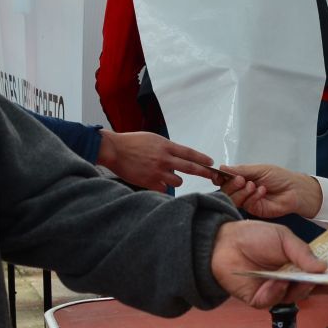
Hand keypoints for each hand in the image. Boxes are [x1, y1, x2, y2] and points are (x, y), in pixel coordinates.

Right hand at [97, 131, 213, 191]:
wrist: (114, 150)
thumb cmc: (132, 142)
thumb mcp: (153, 139)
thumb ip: (166, 148)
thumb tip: (178, 156)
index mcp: (165, 146)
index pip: (189, 153)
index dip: (202, 158)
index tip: (211, 162)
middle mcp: (164, 159)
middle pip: (190, 167)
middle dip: (204, 172)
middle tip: (212, 175)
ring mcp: (157, 172)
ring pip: (178, 181)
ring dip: (176, 180)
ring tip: (166, 175)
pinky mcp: (149, 182)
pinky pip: (163, 188)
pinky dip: (161, 186)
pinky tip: (154, 181)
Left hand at [209, 220, 327, 307]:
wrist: (223, 241)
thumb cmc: (254, 236)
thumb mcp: (284, 238)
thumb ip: (303, 252)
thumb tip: (324, 267)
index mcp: (298, 265)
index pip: (321, 275)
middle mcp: (289, 280)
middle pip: (311, 290)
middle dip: (320, 286)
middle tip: (327, 280)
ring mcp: (274, 291)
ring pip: (294, 298)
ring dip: (296, 288)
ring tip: (294, 277)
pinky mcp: (257, 299)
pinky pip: (271, 301)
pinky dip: (274, 292)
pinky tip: (273, 282)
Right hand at [216, 164, 322, 218]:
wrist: (295, 190)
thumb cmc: (280, 177)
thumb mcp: (259, 169)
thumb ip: (240, 170)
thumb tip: (222, 167)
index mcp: (242, 178)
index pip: (225, 179)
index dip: (220, 177)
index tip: (219, 175)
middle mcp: (242, 190)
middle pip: (226, 190)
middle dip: (231, 184)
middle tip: (241, 180)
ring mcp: (247, 201)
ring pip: (234, 199)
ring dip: (241, 191)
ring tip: (253, 185)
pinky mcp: (254, 210)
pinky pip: (246, 205)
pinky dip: (252, 197)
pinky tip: (262, 191)